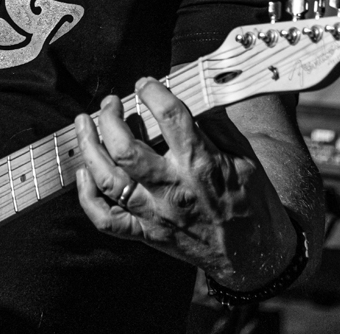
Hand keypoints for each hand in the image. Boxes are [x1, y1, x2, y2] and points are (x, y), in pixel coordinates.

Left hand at [73, 78, 294, 288]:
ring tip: (84, 123)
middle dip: (109, 118)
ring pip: (108, 179)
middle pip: (125, 149)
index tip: (145, 83)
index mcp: (201, 164)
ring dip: (89, 147)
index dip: (152, 91)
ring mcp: (155, 214)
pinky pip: (106, 219)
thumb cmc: (252, 203)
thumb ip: (218, 124)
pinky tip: (83, 173)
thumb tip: (196, 93)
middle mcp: (173, 188)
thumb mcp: (245, 156)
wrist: (255, 256)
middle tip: (110, 102)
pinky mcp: (147, 234)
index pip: (169, 116)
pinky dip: (87, 197)